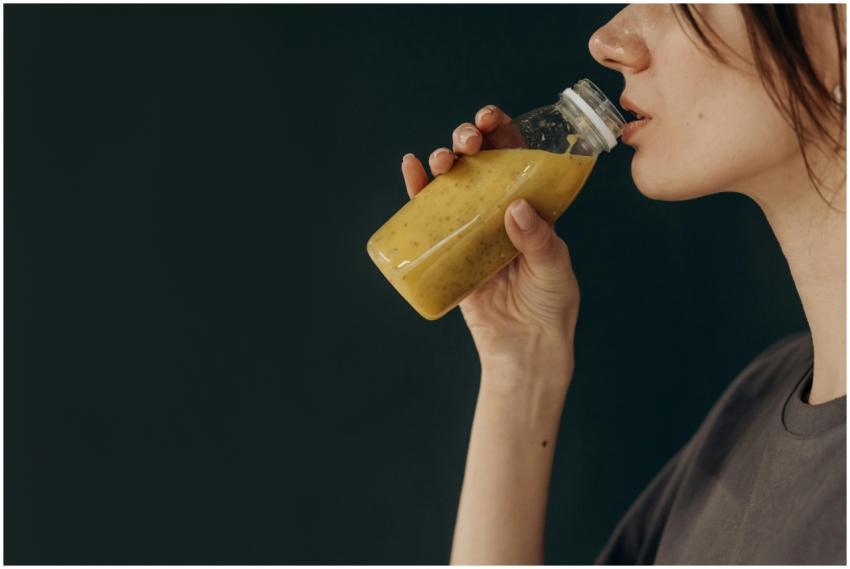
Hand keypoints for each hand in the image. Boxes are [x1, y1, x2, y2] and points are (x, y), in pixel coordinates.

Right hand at [400, 105, 579, 368]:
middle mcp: (499, 210)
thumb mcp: (553, 268)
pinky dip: (417, 188)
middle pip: (480, 162)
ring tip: (441, 159)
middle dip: (469, 140)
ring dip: (444, 159)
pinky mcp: (449, 248)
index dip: (501, 131)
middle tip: (467, 141)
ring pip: (453, 182)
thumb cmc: (549, 306)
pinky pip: (429, 214)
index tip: (490, 119)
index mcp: (531, 205)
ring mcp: (472, 228)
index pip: (516, 157)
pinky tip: (411, 168)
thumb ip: (537, 239)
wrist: (524, 347)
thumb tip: (513, 207)